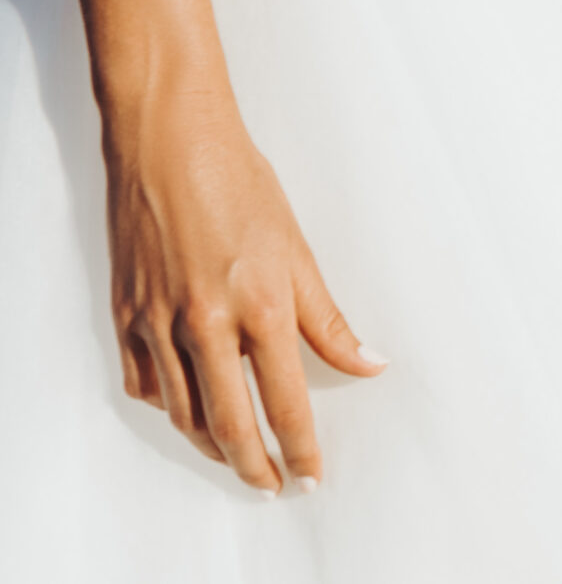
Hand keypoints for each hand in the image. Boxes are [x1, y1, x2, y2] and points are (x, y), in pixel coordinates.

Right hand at [104, 81, 384, 493]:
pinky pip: (144, 383)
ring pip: (183, 412)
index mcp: (258, 307)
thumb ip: (327, 318)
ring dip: (212, 444)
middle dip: (255, 464)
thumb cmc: (238, 184)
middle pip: (229, 423)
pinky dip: (168, 405)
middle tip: (274, 485)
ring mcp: (157, 323)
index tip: (312, 474)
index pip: (285, 401)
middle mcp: (204, 324)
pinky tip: (188, 407)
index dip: (301, 446)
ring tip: (238, 456)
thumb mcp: (298, 250)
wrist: (169, 143)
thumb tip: (368, 362)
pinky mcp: (126, 315)